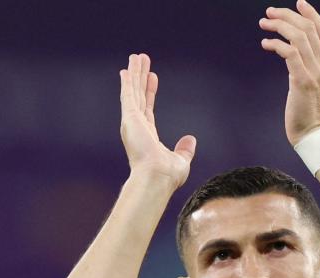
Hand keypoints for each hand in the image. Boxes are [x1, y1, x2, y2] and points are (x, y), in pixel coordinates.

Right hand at [119, 53, 196, 188]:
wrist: (157, 178)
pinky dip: (128, 82)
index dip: (149, 92)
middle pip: (139, 96)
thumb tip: (191, 139)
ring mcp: (132, 122)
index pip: (148, 108)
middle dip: (140, 78)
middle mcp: (137, 127)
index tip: (152, 77)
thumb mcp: (181, 160)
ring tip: (136, 57)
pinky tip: (127, 69)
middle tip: (141, 60)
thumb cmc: (167, 176)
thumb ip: (185, 149)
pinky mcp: (130, 119)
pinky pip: (129, 95)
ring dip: (134, 74)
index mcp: (147, 136)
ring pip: (133, 92)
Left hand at [259, 0, 319, 146]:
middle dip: (287, 15)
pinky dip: (276, 44)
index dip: (311, 13)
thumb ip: (307, 68)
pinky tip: (265, 44)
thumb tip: (292, 54)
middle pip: (308, 28)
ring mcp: (315, 73)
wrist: (314, 134)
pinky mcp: (302, 82)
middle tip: (268, 13)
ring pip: (299, 37)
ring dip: (279, 26)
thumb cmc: (308, 113)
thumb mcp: (312, 85)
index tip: (298, 2)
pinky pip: (290, 53)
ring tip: (263, 24)